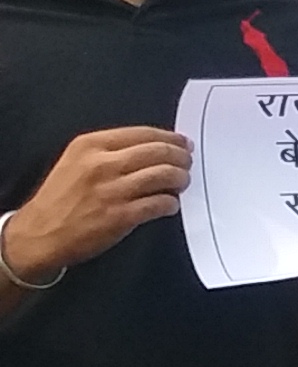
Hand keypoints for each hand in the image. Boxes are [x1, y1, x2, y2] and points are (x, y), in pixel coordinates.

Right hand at [3, 127, 190, 274]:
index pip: (144, 133)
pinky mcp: (120, 215)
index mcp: (91, 145)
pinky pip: (160, 204)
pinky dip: (171, 204)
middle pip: (159, 152)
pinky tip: (170, 205)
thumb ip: (111, 151)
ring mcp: (112, 190)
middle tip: (187, 163)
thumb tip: (155, 147)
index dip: (171, 138)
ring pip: (164, 175)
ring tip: (181, 183)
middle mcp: (102, 164)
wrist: (40, 232)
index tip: (183, 143)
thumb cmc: (61, 197)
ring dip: (180, 179)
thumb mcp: (77, 161)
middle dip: (181, 157)